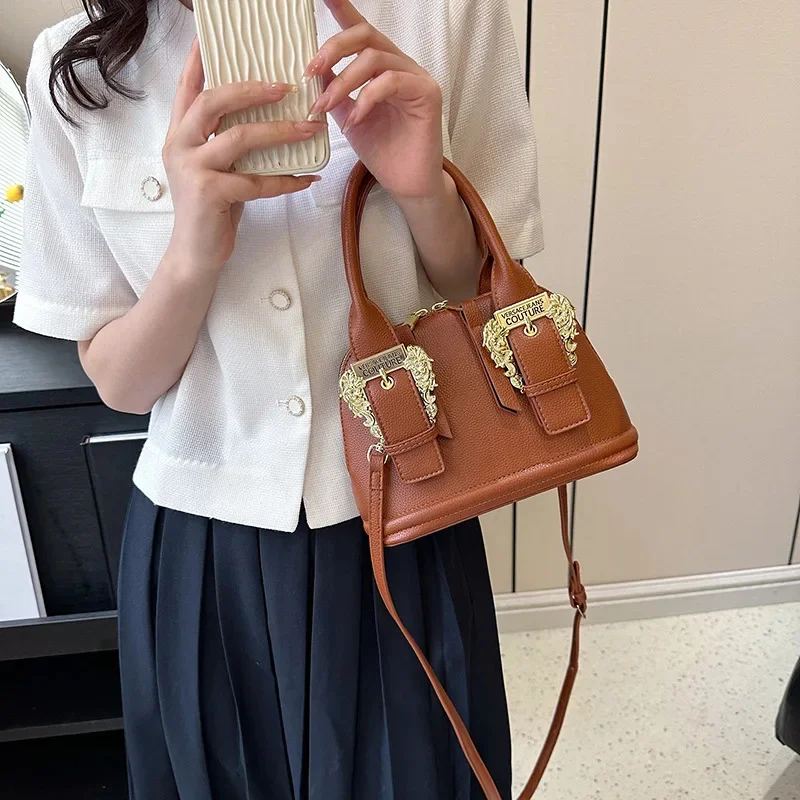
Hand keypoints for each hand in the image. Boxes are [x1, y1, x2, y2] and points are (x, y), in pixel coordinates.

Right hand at [164, 40, 326, 270]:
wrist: (196, 254)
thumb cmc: (212, 209)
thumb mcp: (217, 168)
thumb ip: (228, 141)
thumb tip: (270, 116)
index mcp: (180, 134)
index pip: (188, 88)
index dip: (201, 60)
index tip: (214, 36)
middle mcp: (179, 145)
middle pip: (214, 102)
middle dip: (253, 90)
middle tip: (286, 87)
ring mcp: (192, 169)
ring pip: (240, 138)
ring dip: (280, 132)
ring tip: (309, 129)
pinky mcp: (209, 194)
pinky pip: (256, 181)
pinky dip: (285, 181)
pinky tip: (306, 178)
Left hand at [303, 0, 444, 201]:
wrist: (406, 183)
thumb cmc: (383, 152)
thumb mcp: (349, 117)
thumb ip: (336, 92)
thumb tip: (314, 73)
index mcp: (381, 68)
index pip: (359, 32)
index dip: (342, 9)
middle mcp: (400, 66)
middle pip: (365, 35)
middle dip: (333, 48)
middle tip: (310, 70)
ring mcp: (415, 77)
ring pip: (375, 58)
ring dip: (343, 81)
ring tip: (325, 106)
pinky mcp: (426, 93)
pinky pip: (391, 82)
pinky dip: (366, 99)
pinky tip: (355, 120)